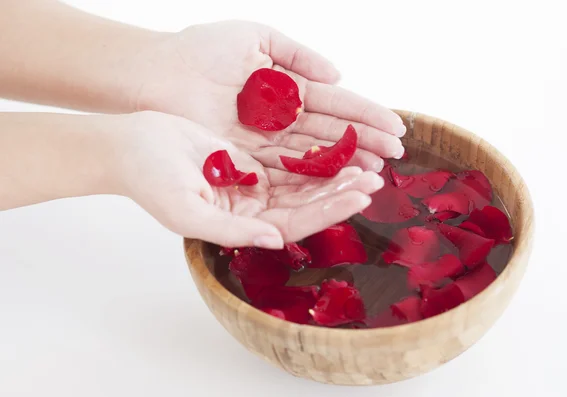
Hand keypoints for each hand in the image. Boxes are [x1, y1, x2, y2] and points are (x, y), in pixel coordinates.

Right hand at [111, 111, 383, 247]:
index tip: (358, 196)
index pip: (292, 224)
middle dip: (339, 193)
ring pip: (300, 183)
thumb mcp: (187, 211)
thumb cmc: (150, 180)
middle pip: (304, 205)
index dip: (326, 211)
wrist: (131, 144)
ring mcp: (252, 185)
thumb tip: (275, 241)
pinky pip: (288, 159)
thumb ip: (231, 231)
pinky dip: (312, 156)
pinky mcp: (250, 161)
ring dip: (332, 174)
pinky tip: (336, 146)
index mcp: (239, 227)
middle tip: (374, 180)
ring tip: (366, 164)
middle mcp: (251, 210)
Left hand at [133, 21, 405, 172]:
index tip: (396, 126)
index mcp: (287, 87)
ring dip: (348, 163)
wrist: (159, 74)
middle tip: (397, 155)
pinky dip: (315, 175)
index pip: (336, 104)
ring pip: (315, 154)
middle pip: (331, 133)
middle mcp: (282, 118)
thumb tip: (338, 74)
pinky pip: (287, 168)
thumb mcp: (258, 38)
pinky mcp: (248, 159)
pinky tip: (341, 179)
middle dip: (366, 143)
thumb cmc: (203, 50)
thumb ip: (298, 54)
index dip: (366, 115)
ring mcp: (266, 141)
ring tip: (379, 171)